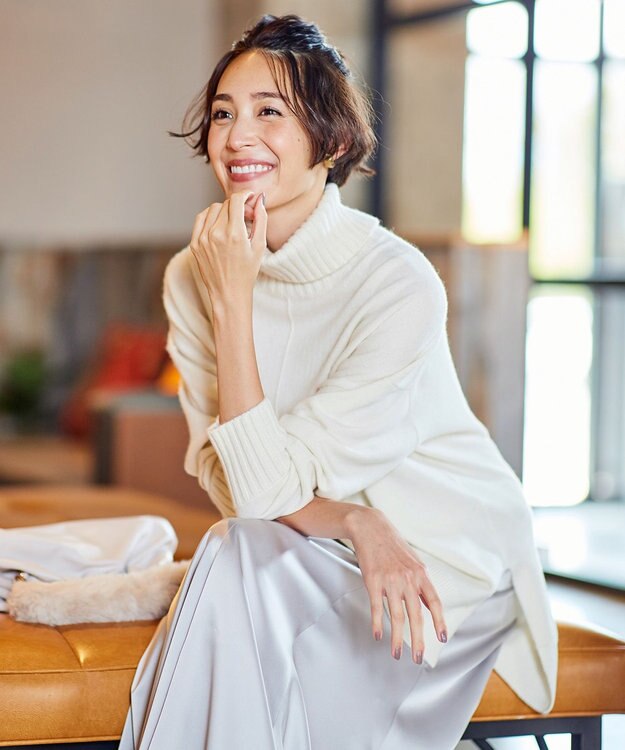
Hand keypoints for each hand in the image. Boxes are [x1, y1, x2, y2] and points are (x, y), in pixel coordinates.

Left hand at [190, 190, 266, 305]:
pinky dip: (210, 216)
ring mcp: (202, 239)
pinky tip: (219, 224)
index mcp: (234, 234)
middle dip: (237, 205)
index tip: (250, 198)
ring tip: (233, 222)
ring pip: (213, 209)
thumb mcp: (260, 246)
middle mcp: (216, 234)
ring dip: (224, 210)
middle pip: (226, 204)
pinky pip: (201, 218)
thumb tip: (260, 199)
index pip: (236, 201)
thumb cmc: (247, 272)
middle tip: (246, 215)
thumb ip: (261, 219)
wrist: (228, 293)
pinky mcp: (195, 243)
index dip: (245, 195)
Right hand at [346, 507, 446, 663]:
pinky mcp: (373, 581)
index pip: (434, 602)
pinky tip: (377, 635)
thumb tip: (426, 603)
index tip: (442, 638)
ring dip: (398, 638)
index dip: (439, 621)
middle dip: (419, 640)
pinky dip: (378, 624)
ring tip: (397, 653)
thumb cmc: (391, 545)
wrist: (370, 527)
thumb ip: (419, 581)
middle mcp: (408, 578)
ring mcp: (390, 580)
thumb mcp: (412, 560)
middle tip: (419, 658)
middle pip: (416, 615)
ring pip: (397, 616)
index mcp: (420, 574)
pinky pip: (378, 608)